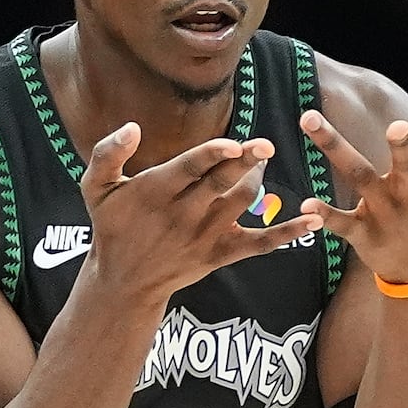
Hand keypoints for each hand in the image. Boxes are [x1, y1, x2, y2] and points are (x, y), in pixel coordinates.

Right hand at [78, 129, 317, 301]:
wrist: (123, 281)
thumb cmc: (111, 226)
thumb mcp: (95, 188)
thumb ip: (108, 154)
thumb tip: (131, 127)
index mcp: (156, 191)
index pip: (191, 168)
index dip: (215, 155)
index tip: (236, 143)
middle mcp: (184, 213)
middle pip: (222, 184)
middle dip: (246, 163)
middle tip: (266, 145)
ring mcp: (204, 236)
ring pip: (242, 204)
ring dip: (258, 181)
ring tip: (259, 160)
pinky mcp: (220, 255)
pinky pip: (259, 244)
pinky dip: (287, 233)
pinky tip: (312, 221)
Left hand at [296, 98, 407, 288]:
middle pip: (405, 164)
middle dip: (400, 146)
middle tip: (394, 126)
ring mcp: (385, 212)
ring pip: (360, 176)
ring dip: (335, 147)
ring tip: (310, 120)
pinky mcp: (364, 233)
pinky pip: (342, 223)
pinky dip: (325, 215)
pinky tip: (306, 204)